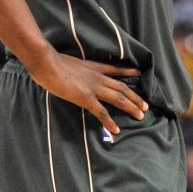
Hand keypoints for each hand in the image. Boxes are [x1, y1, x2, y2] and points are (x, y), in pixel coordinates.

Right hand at [23, 52, 147, 137]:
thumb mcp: (67, 61)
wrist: (47, 63)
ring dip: (131, 107)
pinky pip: (101, 112)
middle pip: (122, 87)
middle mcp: (97, 77)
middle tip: (145, 106)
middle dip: (135, 97)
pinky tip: (116, 130)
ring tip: (140, 115)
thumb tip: (69, 71)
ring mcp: (93, 87)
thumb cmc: (51, 61)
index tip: (138, 72)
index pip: (115, 69)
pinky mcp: (85, 98)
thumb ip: (73, 67)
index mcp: (93, 67)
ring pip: (118, 98)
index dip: (128, 71)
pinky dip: (109, 122)